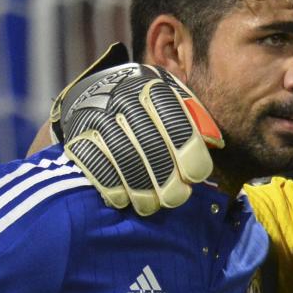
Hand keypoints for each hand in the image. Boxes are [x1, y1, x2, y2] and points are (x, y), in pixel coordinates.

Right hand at [51, 43, 223, 215]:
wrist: (97, 97)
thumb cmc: (151, 111)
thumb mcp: (176, 104)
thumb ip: (197, 122)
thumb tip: (215, 143)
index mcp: (154, 87)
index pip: (174, 118)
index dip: (187, 148)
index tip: (197, 175)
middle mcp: (124, 96)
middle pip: (148, 141)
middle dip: (165, 175)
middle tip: (177, 198)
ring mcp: (97, 114)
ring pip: (122, 155)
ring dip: (140, 186)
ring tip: (152, 206)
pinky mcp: (77, 133)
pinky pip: (94, 162)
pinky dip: (111, 185)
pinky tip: (123, 200)